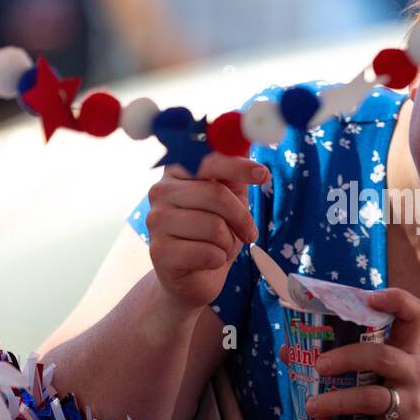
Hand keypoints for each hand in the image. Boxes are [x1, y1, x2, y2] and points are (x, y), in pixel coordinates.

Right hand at [145, 153, 268, 311]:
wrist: (193, 277)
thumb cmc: (212, 234)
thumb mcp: (229, 199)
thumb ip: (234, 173)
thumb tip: (247, 142)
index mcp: (176, 172)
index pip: (208, 160)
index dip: (238, 166)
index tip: (263, 175)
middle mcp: (160, 191)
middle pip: (217, 195)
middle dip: (241, 217)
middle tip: (249, 232)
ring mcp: (156, 221)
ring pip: (214, 226)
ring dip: (228, 242)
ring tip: (220, 247)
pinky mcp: (159, 251)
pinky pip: (208, 253)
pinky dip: (218, 260)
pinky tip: (208, 261)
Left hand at [303, 288, 419, 419]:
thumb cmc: (391, 398)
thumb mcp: (377, 375)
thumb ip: (341, 361)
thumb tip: (288, 351)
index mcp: (406, 351)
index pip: (414, 315)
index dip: (397, 300)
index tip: (370, 297)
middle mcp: (413, 373)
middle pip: (383, 356)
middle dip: (346, 358)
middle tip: (318, 365)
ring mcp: (411, 405)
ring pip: (372, 398)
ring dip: (336, 401)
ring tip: (311, 406)